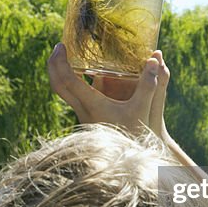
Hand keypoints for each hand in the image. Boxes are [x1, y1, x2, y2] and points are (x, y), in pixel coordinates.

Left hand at [47, 44, 169, 139]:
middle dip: (53, 65)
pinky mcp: (87, 115)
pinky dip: (69, 81)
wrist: (129, 160)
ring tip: (66, 55)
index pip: (68, 82)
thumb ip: (149, 84)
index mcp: (93, 106)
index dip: (61, 63)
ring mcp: (83, 114)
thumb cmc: (137, 134)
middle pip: (57, 86)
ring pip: (62, 92)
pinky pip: (71, 95)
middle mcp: (83, 110)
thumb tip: (154, 58)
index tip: (61, 46)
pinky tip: (81, 72)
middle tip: (58, 46)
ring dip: (59, 73)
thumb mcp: (144, 108)